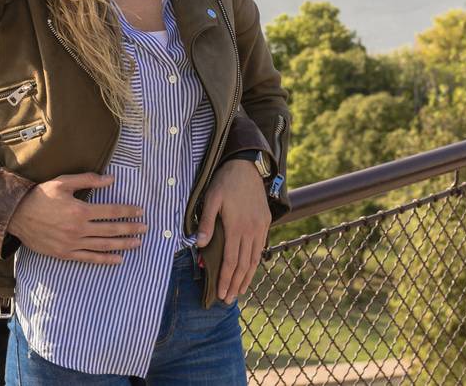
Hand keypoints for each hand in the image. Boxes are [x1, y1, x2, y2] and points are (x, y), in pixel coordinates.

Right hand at [7, 173, 146, 264]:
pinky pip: (89, 258)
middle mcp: (78, 229)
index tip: (140, 211)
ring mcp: (72, 244)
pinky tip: (118, 259)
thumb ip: (88, 180)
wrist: (17, 215)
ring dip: (123, 245)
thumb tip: (111, 179)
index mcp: (80, 210)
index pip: (111, 211)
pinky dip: (105, 260)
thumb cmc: (41, 196)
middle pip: (111, 230)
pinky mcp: (65, 254)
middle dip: (130, 229)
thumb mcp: (63, 182)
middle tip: (145, 228)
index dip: (128, 211)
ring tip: (137, 244)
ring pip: (103, 245)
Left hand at [196, 159, 270, 302]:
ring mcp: (260, 227)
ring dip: (247, 277)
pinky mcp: (265, 223)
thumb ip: (206, 223)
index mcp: (236, 227)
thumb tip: (199, 245)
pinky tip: (250, 270)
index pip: (230, 261)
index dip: (225, 279)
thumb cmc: (225, 182)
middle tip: (228, 299)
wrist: (247, 166)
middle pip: (243, 264)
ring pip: (254, 259)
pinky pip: (261, 248)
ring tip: (240, 291)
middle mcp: (251, 231)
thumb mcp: (211, 199)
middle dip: (235, 284)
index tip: (221, 294)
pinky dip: (255, 263)